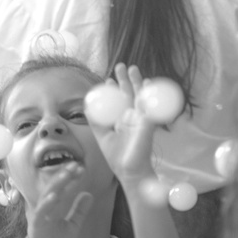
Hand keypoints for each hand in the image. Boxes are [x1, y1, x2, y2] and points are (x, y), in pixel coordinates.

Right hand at [25, 165, 91, 237]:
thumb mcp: (72, 226)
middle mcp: (41, 210)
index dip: (68, 177)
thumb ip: (79, 211)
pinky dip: (46, 204)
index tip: (80, 167)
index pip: (59, 188)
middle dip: (63, 176)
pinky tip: (55, 196)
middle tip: (75, 164)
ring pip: (45, 197)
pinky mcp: (36, 230)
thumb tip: (88, 194)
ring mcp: (37, 219)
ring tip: (67, 173)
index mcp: (49, 208)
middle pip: (51, 188)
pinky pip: (40, 215)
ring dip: (56, 185)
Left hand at [90, 66, 157, 189]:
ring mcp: (141, 119)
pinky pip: (150, 105)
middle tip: (120, 66)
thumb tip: (87, 106)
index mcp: (121, 120)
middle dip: (125, 80)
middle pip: (129, 94)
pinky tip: (148, 82)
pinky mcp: (149, 123)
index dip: (114, 89)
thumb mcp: (102, 136)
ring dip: (137, 81)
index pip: (118, 100)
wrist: (129, 171)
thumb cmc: (117, 157)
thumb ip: (96, 121)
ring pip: (140, 96)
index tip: (108, 80)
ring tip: (132, 68)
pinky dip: (149, 93)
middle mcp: (132, 117)